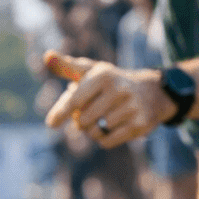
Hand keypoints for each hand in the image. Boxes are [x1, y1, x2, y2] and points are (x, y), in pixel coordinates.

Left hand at [42, 51, 173, 147]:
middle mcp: (120, 89)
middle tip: (87, 114)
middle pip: (83, 120)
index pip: (75, 100)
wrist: (151, 92)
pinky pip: (108, 141)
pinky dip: (103, 139)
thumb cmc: (109, 83)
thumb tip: (47, 56)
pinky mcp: (140, 124)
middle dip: (80, 121)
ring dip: (92, 130)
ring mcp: (132, 107)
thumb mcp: (89, 71)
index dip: (61, 113)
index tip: (52, 123)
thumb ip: (66, 66)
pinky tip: (110, 128)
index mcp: (103, 75)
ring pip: (95, 132)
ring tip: (101, 119)